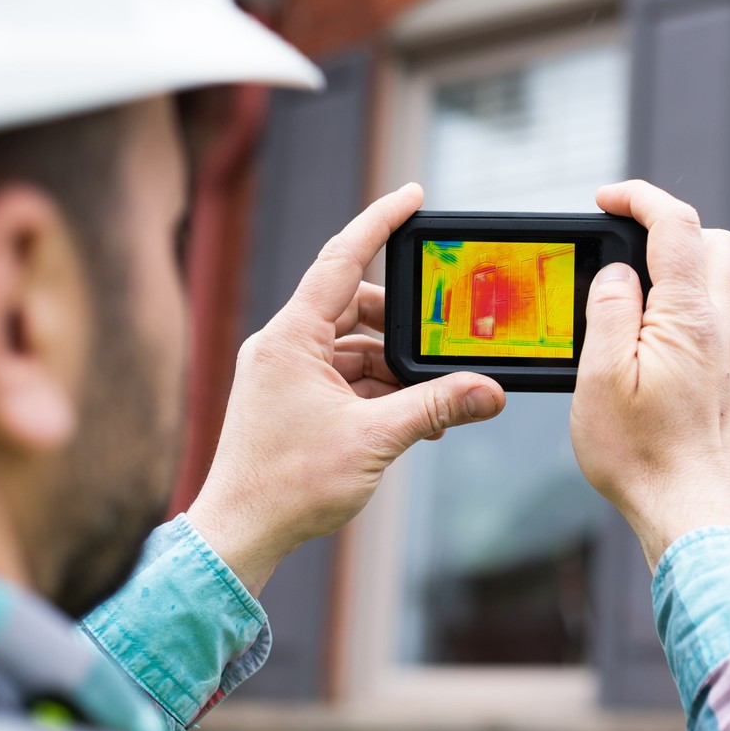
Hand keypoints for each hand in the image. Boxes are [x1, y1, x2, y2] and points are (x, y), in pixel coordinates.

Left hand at [186, 183, 505, 595]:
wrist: (240, 534)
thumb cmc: (287, 486)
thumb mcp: (375, 440)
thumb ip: (436, 407)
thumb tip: (489, 391)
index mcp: (291, 337)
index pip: (342, 259)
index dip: (380, 222)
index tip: (412, 196)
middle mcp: (283, 346)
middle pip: (355, 305)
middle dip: (404, 322)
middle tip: (446, 336)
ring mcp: (285, 373)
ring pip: (354, 346)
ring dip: (395, 366)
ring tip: (434, 398)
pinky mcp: (291, 400)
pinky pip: (345, 376)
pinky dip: (379, 389)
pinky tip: (411, 417)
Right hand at [570, 180, 729, 569]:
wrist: (690, 513)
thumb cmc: (641, 454)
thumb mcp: (601, 378)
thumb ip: (609, 311)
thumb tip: (617, 272)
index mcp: (690, 317)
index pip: (676, 224)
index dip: (640, 197)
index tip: (605, 198)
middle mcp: (722, 327)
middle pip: (712, 241)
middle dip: (668, 226)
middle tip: (619, 242)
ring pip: (714, 281)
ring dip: (673, 270)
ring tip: (622, 297)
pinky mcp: (727, 377)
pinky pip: (709, 319)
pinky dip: (678, 307)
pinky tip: (642, 340)